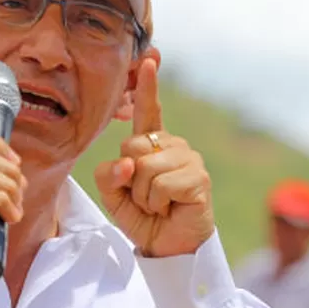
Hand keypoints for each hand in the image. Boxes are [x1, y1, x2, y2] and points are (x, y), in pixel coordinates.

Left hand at [94, 58, 214, 257]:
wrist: (169, 248)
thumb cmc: (145, 218)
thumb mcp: (115, 196)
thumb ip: (109, 175)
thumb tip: (128, 163)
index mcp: (153, 145)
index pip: (149, 111)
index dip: (148, 86)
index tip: (149, 60)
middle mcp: (174, 146)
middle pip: (132, 146)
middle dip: (130, 179)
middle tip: (147, 198)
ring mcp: (189, 159)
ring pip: (145, 168)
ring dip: (144, 196)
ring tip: (159, 205)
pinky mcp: (199, 178)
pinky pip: (160, 184)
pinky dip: (157, 203)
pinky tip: (171, 208)